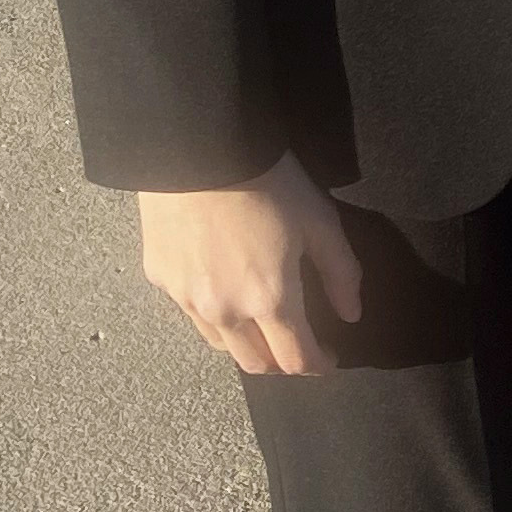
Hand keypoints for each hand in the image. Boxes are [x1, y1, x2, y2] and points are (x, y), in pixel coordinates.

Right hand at [137, 151, 364, 376]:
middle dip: (282, 362)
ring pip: (221, 344)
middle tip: (297, 343)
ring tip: (260, 321)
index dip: (319, 365)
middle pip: (256, 365)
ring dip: (246, 344)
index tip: (330, 357)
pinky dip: (213, 313)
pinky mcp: (160, 279)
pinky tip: (222, 289)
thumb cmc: (266, 179)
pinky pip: (190, 312)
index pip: (296, 360)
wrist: (199, 146)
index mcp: (270, 299)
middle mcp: (225, 311)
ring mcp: (187, 298)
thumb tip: (350, 314)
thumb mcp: (320, 220)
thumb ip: (340, 273)